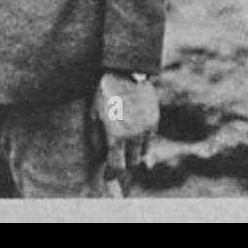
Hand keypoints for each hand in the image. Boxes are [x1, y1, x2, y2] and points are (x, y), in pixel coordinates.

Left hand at [93, 71, 158, 193]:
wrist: (125, 72)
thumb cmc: (104, 93)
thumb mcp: (93, 114)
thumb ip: (96, 138)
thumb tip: (100, 155)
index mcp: (117, 137)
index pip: (117, 167)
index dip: (112, 174)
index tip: (108, 175)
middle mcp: (134, 137)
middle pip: (131, 163)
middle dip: (123, 165)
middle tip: (115, 161)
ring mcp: (147, 129)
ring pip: (142, 153)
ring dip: (133, 154)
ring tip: (123, 148)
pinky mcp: (154, 121)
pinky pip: (149, 139)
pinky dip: (141, 142)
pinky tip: (132, 134)